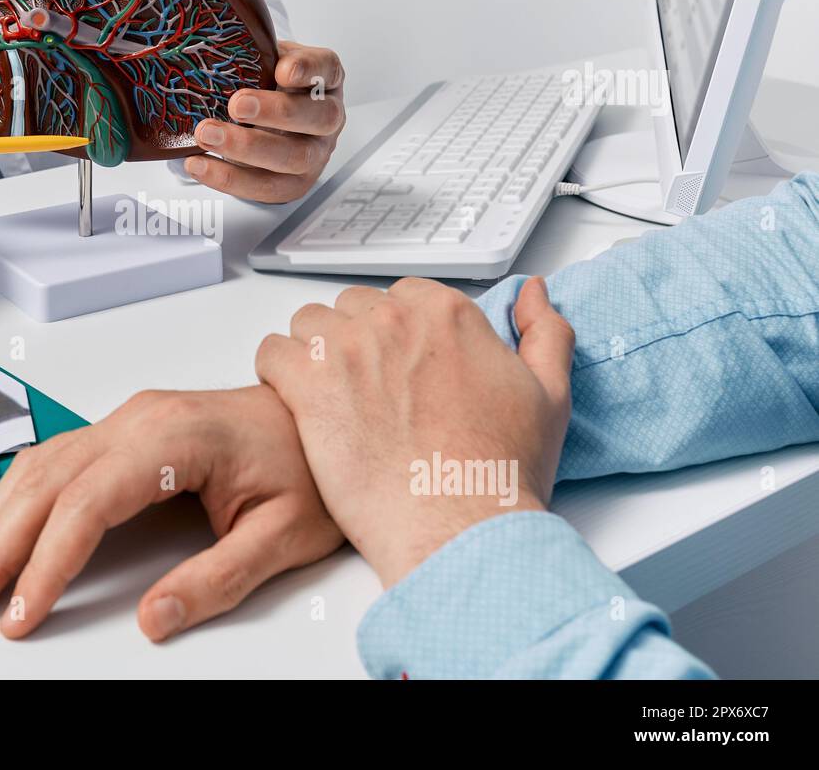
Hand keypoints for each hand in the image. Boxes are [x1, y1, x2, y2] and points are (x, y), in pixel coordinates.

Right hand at [0, 385, 342, 640]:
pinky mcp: (125, 430)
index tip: (21, 611)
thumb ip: (217, 579)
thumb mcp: (283, 533)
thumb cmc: (307, 463)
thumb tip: (153, 618)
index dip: (47, 562)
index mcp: (174, 436)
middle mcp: (140, 419)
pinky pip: (55, 461)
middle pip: (45, 482)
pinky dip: (17, 502)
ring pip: (38, 467)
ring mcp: (128, 419)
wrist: (322, 410)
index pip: (88, 502)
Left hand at [184, 40, 344, 201]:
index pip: (327, 69)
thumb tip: (209, 43)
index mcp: (326, 79)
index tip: (283, 70)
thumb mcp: (265, 60)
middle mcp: (328, 117)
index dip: (309, 69)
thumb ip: (253, 52)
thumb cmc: (267, 86)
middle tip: (236, 105)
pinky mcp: (294, 184)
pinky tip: (199, 163)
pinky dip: (229, 178)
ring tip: (206, 134)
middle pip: (318, 119)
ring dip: (247, 148)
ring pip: (294, 158)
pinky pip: (267, 188)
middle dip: (276, 113)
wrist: (265, 122)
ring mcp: (316, 154)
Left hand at [255, 277, 573, 587]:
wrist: (457, 526)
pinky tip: (298, 406)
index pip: (402, 297)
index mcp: (447, 313)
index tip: (400, 370)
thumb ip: (544, 333)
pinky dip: (277, 375)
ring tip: (331, 400)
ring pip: (308, 325)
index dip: (398, 336)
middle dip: (356, 343)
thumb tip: (534, 294)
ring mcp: (347, 349)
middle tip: (367, 394)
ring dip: (313, 354)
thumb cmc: (499, 472)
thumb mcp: (548, 394)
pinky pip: (270, 353)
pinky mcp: (307, 384)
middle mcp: (394, 320)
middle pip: (353, 309)